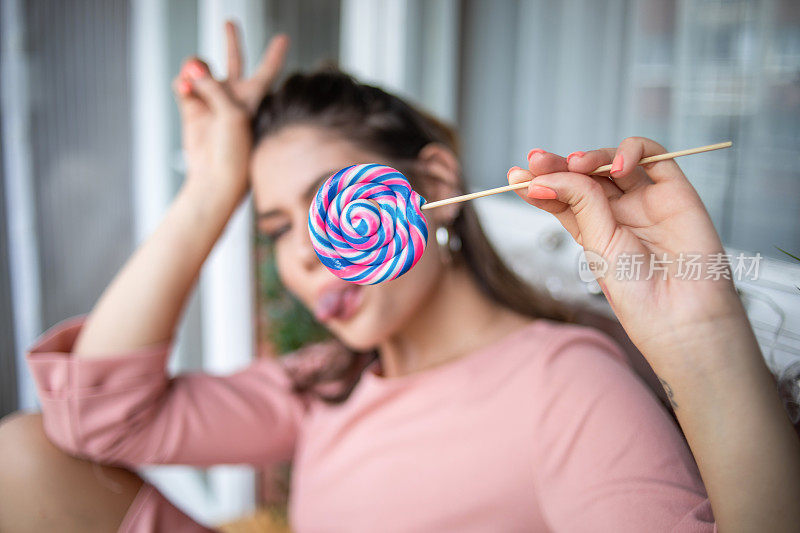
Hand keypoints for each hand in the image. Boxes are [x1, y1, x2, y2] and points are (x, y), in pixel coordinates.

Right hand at [172, 21, 288, 208]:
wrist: (215, 177)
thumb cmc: (235, 150)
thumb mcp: (232, 113)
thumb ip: (213, 85)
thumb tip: (190, 68)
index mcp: (254, 96)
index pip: (267, 69)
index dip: (274, 53)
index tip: (283, 38)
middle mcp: (234, 95)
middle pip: (235, 59)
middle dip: (232, 40)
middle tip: (230, 21)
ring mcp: (211, 100)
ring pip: (200, 69)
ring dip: (194, 68)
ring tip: (192, 80)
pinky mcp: (192, 108)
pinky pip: (183, 84)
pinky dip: (182, 84)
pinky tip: (184, 89)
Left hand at [508, 137, 746, 366]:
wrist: (682, 314)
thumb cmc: (638, 291)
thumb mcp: (597, 244)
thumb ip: (579, 202)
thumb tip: (549, 174)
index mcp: (591, 230)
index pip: (561, 197)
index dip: (539, 183)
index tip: (515, 177)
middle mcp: (617, 212)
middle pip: (583, 176)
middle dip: (558, 165)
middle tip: (537, 161)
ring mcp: (645, 200)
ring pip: (613, 162)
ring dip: (591, 156)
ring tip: (577, 164)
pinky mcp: (674, 190)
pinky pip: (654, 156)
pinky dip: (632, 150)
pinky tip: (616, 165)